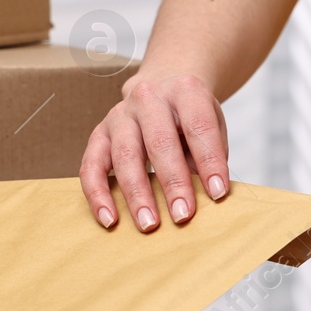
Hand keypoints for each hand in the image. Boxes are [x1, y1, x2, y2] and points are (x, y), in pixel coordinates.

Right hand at [79, 73, 229, 231]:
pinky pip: (92, 165)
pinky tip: (110, 219)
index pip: (199, 126)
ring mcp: (120, 115)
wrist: (164, 86)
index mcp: (185, 91)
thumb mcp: (211, 125)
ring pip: (125, 155)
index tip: (218, 194)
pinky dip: (98, 194)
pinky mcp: (99, 134)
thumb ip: (210, 156)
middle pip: (160, 141)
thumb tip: (208, 198)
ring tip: (149, 224)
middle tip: (183, 215)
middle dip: (173, 182)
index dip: (210, 161)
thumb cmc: (191, 117)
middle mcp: (148, 98)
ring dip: (137, 194)